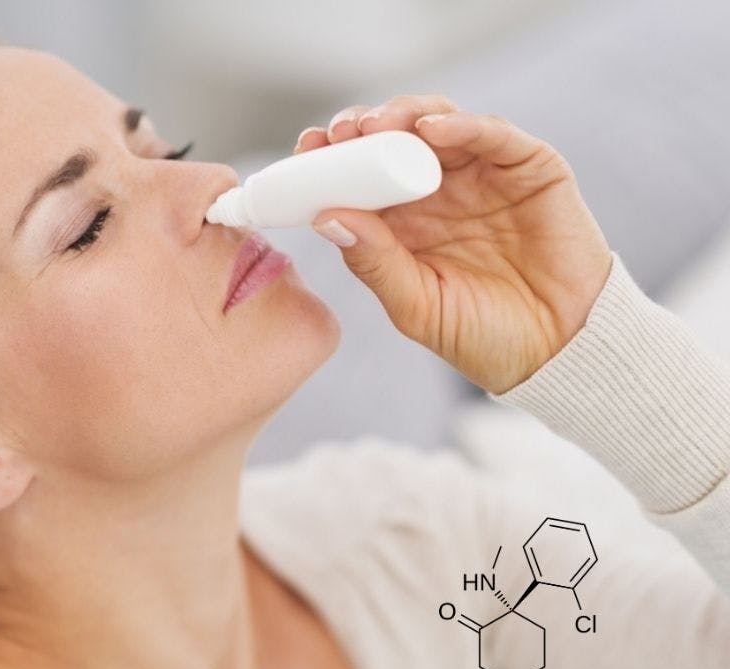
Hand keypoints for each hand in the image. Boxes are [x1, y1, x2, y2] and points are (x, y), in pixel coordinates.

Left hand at [295, 94, 611, 393]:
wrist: (559, 355)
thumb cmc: (483, 337)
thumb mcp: (416, 305)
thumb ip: (374, 262)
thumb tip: (326, 216)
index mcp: (405, 222)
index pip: (361, 176)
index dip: (332, 158)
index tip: (305, 150)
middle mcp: (441, 191)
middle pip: (395, 139)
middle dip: (362, 128)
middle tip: (340, 132)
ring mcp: (485, 176)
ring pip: (440, 124)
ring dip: (404, 116)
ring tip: (377, 126)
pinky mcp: (531, 169)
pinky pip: (495, 135)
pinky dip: (464, 124)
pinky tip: (433, 129)